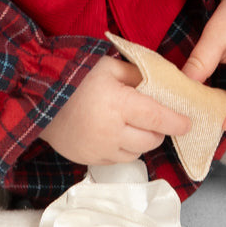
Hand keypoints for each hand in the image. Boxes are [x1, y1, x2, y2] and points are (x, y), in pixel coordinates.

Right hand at [41, 55, 190, 165]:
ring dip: (142, 141)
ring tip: (132, 124)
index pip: (158, 118)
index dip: (177, 122)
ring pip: (137, 153)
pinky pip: (118, 160)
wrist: (37, 99)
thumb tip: (162, 83)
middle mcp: (112, 131)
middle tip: (155, 117)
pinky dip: (124, 149)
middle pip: (152, 140)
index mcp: (119, 104)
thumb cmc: (75, 77)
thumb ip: (138, 74)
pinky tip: (116, 133)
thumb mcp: (108, 66)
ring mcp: (100, 150)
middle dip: (159, 130)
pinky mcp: (90, 160)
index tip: (187, 124)